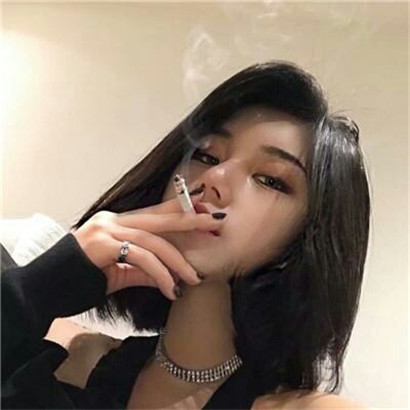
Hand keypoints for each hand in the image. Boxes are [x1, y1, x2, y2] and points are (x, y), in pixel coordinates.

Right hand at [72, 191, 224, 298]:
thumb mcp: (118, 273)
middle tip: (215, 221)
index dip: (180, 210)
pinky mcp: (102, 245)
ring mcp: (107, 229)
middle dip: (190, 219)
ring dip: (177, 261)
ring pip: (153, 239)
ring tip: (194, 278)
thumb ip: (142, 271)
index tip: (203, 211)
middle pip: (159, 217)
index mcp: (118, 222)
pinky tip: (170, 289)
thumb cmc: (82, 278)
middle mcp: (113, 220)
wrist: (46, 287)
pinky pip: (141, 257)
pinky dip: (159, 273)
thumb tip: (168, 278)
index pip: (154, 213)